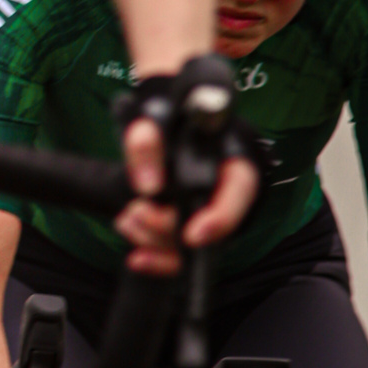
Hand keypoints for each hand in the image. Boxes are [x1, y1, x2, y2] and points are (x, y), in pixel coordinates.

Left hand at [116, 92, 259, 273]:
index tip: (192, 235)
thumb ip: (147, 142)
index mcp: (232, 157)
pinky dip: (152, 253)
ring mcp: (207, 211)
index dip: (221, 218)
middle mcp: (226, 190)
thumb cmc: (168, 114)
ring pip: (190, 243)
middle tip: (137, 211)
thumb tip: (148, 186)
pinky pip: (177, 251)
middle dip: (167, 227)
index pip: (240, 190)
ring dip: (152, 238)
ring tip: (127, 217)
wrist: (164, 116)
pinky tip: (132, 244)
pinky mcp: (188, 224)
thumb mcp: (153, 117)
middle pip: (208, 226)